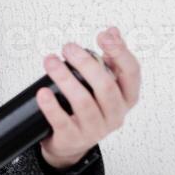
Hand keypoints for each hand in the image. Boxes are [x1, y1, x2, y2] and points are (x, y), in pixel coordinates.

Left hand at [35, 25, 140, 168]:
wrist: (71, 142)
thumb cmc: (89, 107)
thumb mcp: (103, 84)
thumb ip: (109, 58)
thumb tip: (112, 31)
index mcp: (127, 97)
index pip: (131, 73)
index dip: (120, 52)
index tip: (103, 36)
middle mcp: (115, 114)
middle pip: (106, 87)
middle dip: (86, 63)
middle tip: (68, 47)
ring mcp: (95, 129)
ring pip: (84, 102)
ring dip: (65, 79)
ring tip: (51, 62)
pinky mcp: (73, 138)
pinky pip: (62, 121)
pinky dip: (51, 106)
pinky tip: (43, 92)